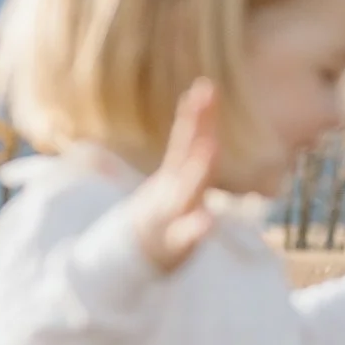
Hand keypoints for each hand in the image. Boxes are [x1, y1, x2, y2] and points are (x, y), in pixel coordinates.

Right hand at [130, 81, 221, 273]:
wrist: (134, 256)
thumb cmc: (163, 217)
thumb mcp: (177, 185)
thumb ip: (191, 155)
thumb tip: (205, 128)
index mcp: (177, 175)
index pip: (188, 139)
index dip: (197, 115)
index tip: (205, 87)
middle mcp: (174, 189)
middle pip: (189, 154)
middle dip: (199, 128)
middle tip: (205, 99)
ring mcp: (172, 214)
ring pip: (186, 190)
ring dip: (198, 169)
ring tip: (211, 146)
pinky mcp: (175, 242)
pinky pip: (185, 234)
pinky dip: (195, 227)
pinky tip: (207, 221)